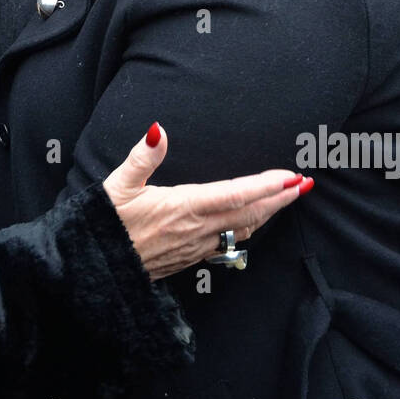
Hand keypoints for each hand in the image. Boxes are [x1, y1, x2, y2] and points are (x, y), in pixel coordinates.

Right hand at [103, 123, 308, 279]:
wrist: (94, 268)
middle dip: (280, 199)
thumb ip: (142, 157)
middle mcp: (195, 229)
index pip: (235, 194)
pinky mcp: (190, 258)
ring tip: (289, 198)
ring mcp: (195, 247)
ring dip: (269, 214)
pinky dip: (249, 228)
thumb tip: (158, 130)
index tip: (290, 176)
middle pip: (249, 213)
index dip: (266, 186)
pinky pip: (229, 242)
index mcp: (182, 207)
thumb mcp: (118, 185)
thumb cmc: (103, 224)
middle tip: (306, 184)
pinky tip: (255, 221)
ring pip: (243, 229)